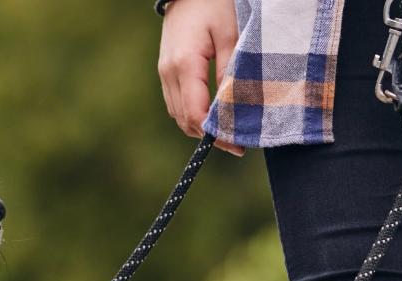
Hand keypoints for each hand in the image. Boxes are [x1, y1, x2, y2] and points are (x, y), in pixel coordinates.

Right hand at [158, 0, 244, 155]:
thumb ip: (230, 72)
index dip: (216, 134)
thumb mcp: (230, 35)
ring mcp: (164, 73)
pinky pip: (176, 103)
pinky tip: (212, 117)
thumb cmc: (214, 5)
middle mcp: (168, 73)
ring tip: (226, 133)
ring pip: (178, 115)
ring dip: (200, 128)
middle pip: (185, 120)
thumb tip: (232, 108)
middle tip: (236, 144)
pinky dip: (192, 115)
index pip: (196, 113)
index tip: (238, 145)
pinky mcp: (166, 72)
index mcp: (184, 64)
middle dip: (209, 136)